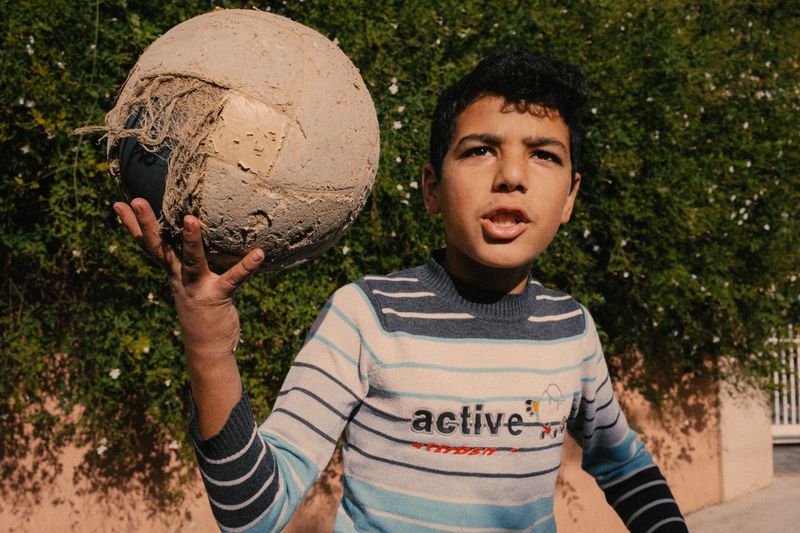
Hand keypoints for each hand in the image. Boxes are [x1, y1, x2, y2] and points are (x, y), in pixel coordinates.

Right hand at [112, 198, 264, 358]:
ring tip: (190, 218)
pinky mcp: (217, 297)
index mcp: (172, 271)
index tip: (118, 203)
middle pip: (159, 247)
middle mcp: (179, 277)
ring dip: (190, 240)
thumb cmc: (200, 308)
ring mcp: (197, 287)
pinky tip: (259, 254)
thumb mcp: (187, 282)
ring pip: (191, 260)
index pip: (149, 245)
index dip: (133, 225)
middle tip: (136, 200)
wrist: (207, 350)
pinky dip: (246, 267)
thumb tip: (192, 236)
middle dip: (146, 224)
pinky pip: (233, 279)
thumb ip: (186, 261)